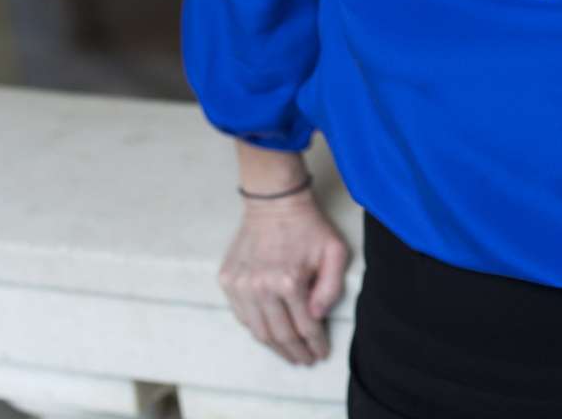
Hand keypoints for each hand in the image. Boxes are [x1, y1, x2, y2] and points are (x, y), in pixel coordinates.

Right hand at [219, 190, 349, 363]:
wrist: (274, 201)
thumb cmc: (307, 225)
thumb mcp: (334, 250)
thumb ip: (331, 286)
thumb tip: (317, 316)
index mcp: (288, 281)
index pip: (305, 326)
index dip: (316, 344)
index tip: (321, 353)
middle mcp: (261, 287)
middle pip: (280, 335)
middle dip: (296, 352)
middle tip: (306, 361)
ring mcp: (240, 285)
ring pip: (258, 330)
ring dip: (275, 347)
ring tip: (289, 354)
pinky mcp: (227, 280)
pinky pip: (242, 315)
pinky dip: (256, 328)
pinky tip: (269, 332)